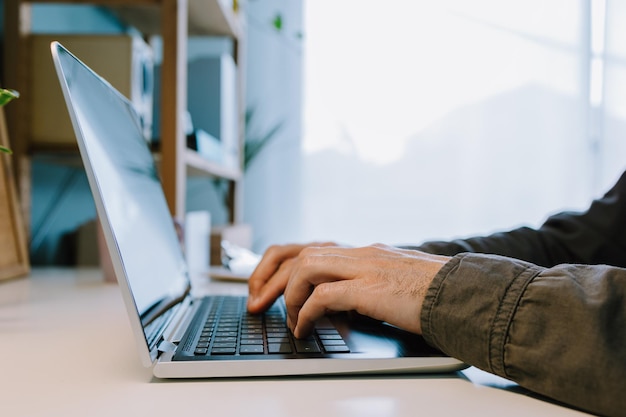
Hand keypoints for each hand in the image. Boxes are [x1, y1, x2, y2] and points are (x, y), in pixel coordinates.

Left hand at [249, 243, 449, 337]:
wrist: (465, 292)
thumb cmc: (434, 293)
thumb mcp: (393, 283)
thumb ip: (366, 285)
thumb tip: (340, 303)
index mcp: (363, 251)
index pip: (310, 248)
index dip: (280, 265)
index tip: (265, 286)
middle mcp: (360, 253)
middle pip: (298, 252)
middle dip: (268, 275)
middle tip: (255, 300)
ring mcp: (365, 266)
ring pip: (305, 266)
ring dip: (286, 294)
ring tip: (286, 318)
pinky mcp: (370, 287)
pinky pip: (323, 296)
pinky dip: (306, 312)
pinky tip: (304, 328)